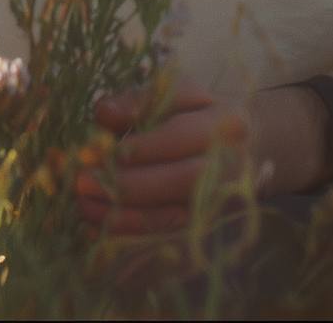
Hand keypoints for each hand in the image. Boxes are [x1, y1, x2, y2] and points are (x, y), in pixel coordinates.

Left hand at [73, 82, 324, 235]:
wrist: (250, 148)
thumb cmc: (203, 115)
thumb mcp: (179, 93)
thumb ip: (140, 100)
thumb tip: (103, 114)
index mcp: (227, 123)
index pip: (183, 137)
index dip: (142, 148)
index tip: (104, 152)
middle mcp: (231, 167)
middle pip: (182, 181)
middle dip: (129, 185)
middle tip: (82, 183)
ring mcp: (222, 203)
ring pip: (175, 216)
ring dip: (124, 216)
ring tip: (83, 207)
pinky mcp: (208, 228)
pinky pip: (169, 238)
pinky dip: (131, 237)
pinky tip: (97, 228)